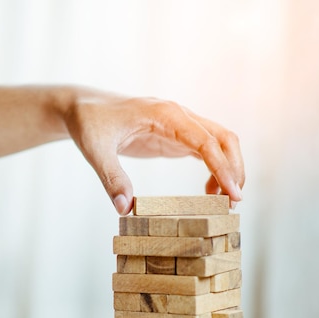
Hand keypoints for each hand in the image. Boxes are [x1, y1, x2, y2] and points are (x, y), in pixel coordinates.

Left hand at [64, 93, 244, 214]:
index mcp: (165, 114)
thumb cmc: (89, 123)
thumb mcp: (95, 151)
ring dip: (229, 169)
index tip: (233, 194)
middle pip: (224, 138)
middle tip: (234, 202)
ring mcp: (179, 124)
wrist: (83, 108)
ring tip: (225, 201)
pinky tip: (209, 191)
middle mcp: (178, 115)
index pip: (205, 141)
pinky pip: (205, 150)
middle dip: (235, 168)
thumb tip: (125, 209)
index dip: (223, 168)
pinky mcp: (174, 135)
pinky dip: (215, 169)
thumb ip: (112, 178)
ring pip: (219, 142)